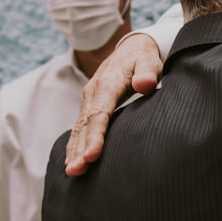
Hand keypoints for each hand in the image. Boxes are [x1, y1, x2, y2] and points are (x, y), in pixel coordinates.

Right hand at [65, 34, 161, 175]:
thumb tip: (145, 85)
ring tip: (72, 171)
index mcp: (106, 84)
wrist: (132, 48)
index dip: (96, 136)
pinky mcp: (89, 105)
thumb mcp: (149, 61)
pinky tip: (72, 160)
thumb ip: (147, 72)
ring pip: (79, 128)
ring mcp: (89, 99)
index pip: (99, 114)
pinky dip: (74, 143)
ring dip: (74, 150)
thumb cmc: (143, 58)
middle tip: (78, 170)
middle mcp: (93, 93)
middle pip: (85, 125)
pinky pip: (80, 127)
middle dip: (80, 149)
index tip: (92, 156)